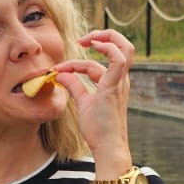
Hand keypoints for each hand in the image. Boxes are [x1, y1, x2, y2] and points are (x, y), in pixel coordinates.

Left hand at [54, 29, 133, 177]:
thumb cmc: (98, 129)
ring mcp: (120, 82)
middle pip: (124, 46)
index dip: (76, 63)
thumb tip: (61, 75)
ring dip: (105, 37)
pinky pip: (118, 59)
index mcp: (114, 83)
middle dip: (105, 36)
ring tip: (84, 40)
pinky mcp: (115, 86)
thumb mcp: (83, 103)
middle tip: (83, 39)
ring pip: (125, 48)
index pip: (97, 63)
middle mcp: (121, 80)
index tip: (59, 69)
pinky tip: (90, 48)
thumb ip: (75, 87)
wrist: (107, 147)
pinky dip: (106, 49)